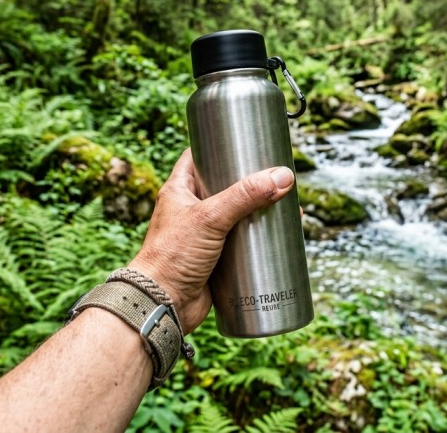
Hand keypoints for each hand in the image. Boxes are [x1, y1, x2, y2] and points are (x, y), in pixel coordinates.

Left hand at [129, 149, 295, 332]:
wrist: (161, 304)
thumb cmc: (171, 256)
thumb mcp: (210, 217)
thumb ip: (245, 196)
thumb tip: (281, 177)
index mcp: (180, 191)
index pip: (198, 157)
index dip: (219, 146)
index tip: (244, 141)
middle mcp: (190, 211)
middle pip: (225, 187)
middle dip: (250, 183)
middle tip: (275, 176)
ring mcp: (203, 236)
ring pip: (236, 217)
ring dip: (258, 213)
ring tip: (285, 206)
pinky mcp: (215, 260)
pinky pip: (240, 245)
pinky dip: (257, 241)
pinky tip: (277, 238)